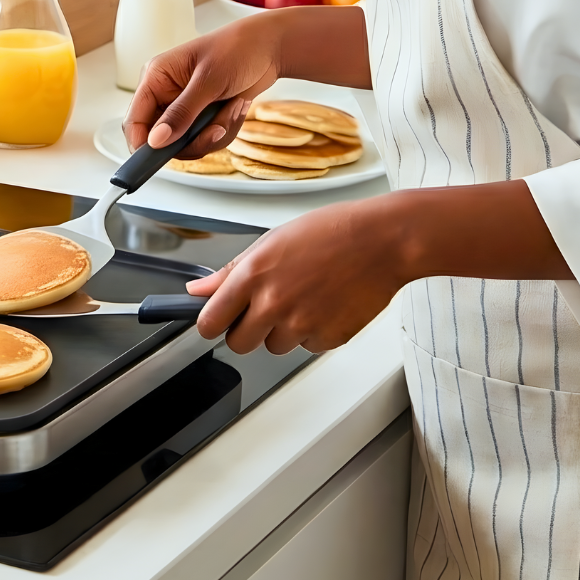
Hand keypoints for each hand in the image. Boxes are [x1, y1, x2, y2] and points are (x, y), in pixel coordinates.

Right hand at [123, 15, 284, 157]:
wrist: (269, 48)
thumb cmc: (237, 49)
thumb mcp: (209, 81)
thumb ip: (181, 113)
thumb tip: (156, 140)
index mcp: (156, 77)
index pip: (134, 119)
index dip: (142, 143)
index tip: (158, 160)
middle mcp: (166, 94)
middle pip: (162, 138)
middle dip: (193, 139)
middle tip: (216, 129)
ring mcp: (185, 107)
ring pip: (187, 143)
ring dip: (215, 132)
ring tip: (232, 108)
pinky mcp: (202, 116)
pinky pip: (206, 139)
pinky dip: (225, 129)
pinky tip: (236, 108)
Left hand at [188, 200, 407, 354]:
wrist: (381, 241)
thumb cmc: (330, 232)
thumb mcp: (271, 241)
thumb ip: (230, 272)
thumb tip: (198, 290)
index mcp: (253, 275)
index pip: (210, 322)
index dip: (211, 323)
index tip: (216, 320)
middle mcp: (273, 304)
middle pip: (238, 344)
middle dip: (246, 331)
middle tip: (264, 307)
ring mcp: (302, 324)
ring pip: (274, 346)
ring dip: (282, 330)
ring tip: (303, 297)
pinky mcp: (328, 339)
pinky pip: (307, 347)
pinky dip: (313, 332)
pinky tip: (325, 304)